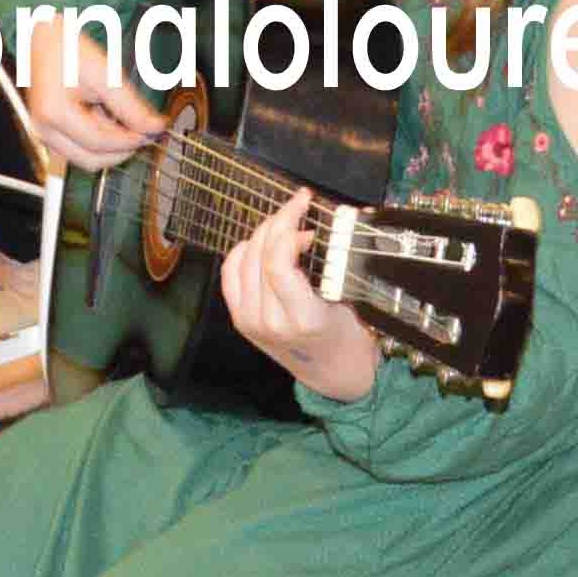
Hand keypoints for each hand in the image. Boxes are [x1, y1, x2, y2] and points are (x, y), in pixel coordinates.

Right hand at [20, 24, 172, 167]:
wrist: (44, 39)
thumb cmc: (67, 49)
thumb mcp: (105, 73)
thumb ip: (131, 106)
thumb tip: (155, 127)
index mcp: (54, 113)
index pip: (100, 143)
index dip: (130, 141)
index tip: (151, 132)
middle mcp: (44, 129)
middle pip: (91, 160)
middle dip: (120, 149)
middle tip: (143, 132)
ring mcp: (44, 134)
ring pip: (86, 158)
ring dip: (110, 145)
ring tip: (121, 117)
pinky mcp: (49, 134)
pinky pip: (79, 148)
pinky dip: (98, 139)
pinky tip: (105, 115)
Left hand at [218, 189, 379, 402]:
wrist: (332, 371)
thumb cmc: (347, 332)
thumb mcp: (346, 300)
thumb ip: (325, 266)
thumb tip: (303, 229)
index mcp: (302, 319)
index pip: (278, 263)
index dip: (288, 226)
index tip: (307, 207)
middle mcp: (269, 322)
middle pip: (259, 254)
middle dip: (279, 220)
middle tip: (299, 205)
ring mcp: (249, 322)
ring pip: (243, 258)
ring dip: (264, 232)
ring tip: (287, 223)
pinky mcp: (240, 319)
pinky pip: (230, 273)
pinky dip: (243, 250)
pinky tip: (261, 242)